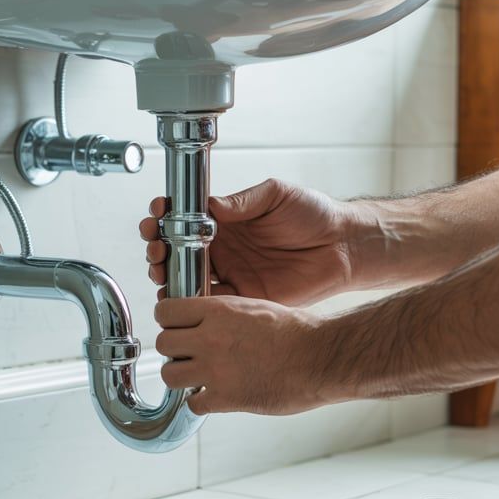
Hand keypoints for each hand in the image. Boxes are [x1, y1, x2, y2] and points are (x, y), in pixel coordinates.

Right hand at [139, 178, 357, 305]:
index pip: (185, 219)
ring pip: (189, 278)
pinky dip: (193, 302)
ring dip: (169, 275)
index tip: (156, 216)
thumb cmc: (314, 214)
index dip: (165, 218)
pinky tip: (180, 296)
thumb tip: (210, 205)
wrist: (344, 245)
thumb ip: (242, 202)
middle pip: (178, 252)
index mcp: (227, 221)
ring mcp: (233, 274)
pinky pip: (213, 303)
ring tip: (160, 270)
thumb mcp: (275, 195)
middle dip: (158, 249)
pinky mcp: (245, 298)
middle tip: (155, 248)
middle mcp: (225, 248)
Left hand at [154, 296, 335, 414]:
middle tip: (191, 355)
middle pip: (162, 344)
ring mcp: (216, 369)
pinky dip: (201, 403)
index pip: (165, 311)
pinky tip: (216, 397)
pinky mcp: (226, 398)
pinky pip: (193, 404)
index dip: (169, 321)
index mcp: (217, 310)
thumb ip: (222, 314)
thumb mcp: (253, 307)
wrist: (320, 357)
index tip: (180, 328)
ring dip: (181, 377)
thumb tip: (203, 321)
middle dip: (174, 351)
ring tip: (199, 377)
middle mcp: (210, 338)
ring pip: (169, 375)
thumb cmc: (296, 331)